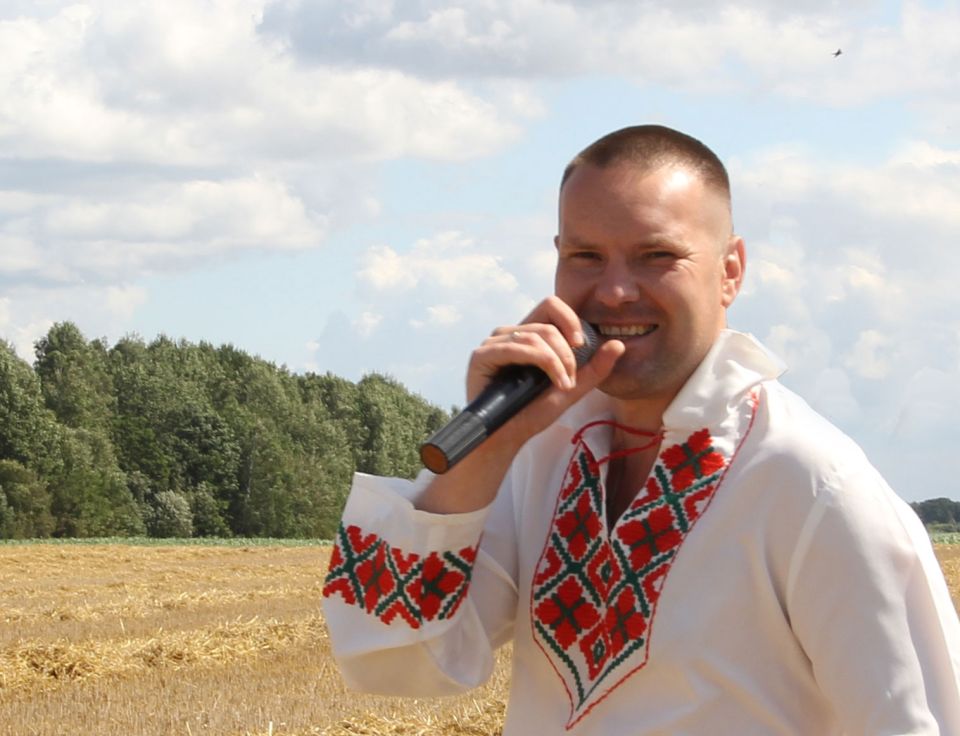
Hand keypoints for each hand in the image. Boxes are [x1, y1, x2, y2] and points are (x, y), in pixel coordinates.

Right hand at [418, 297, 622, 513]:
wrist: (508, 439)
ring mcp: (493, 343)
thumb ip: (594, 368)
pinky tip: (553, 383)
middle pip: (548, 321)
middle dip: (568, 351)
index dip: (570, 319)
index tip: (581, 345)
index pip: (551, 306)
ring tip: (563, 386)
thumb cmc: (533, 413)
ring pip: (535, 335)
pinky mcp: (481, 356)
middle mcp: (509, 334)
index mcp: (527, 336)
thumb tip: (619, 343)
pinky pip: (517, 347)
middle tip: (571, 378)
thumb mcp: (571, 389)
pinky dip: (543, 363)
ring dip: (558, 361)